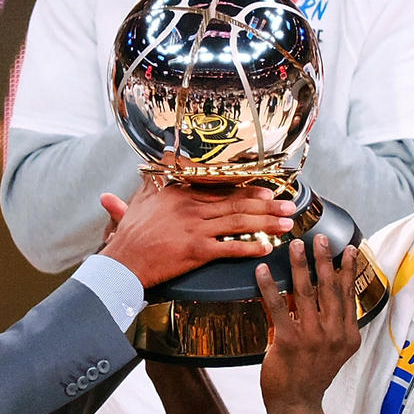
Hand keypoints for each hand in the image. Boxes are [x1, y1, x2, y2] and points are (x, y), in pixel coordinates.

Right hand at [98, 179, 296, 288]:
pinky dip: (250, 248)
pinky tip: (266, 248)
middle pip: (237, 204)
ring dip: (266, 223)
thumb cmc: (131, 233)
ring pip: (239, 223)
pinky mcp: (197, 251)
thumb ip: (157, 174)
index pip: (222, 188)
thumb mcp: (142, 196)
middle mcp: (192, 207)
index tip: (267, 190)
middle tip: (289, 206)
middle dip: (267, 205)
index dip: (248, 189)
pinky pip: (230, 248)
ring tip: (286, 224)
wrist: (124, 262)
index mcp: (182, 193)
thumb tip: (164, 151)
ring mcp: (196, 229)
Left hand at [256, 235, 361, 413]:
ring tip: (295, 245)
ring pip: (306, 292)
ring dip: (300, 266)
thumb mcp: (335, 350)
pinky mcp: (288, 342)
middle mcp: (333, 334)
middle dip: (325, 260)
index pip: (349, 295)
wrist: (297, 405)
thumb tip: (331, 295)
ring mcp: (312, 337)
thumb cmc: (312, 375)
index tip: (348, 248)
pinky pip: (278, 307)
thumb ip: (335, 325)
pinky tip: (263, 271)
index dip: (348, 270)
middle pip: (330, 288)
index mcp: (348, 334)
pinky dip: (270, 286)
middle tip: (320, 238)